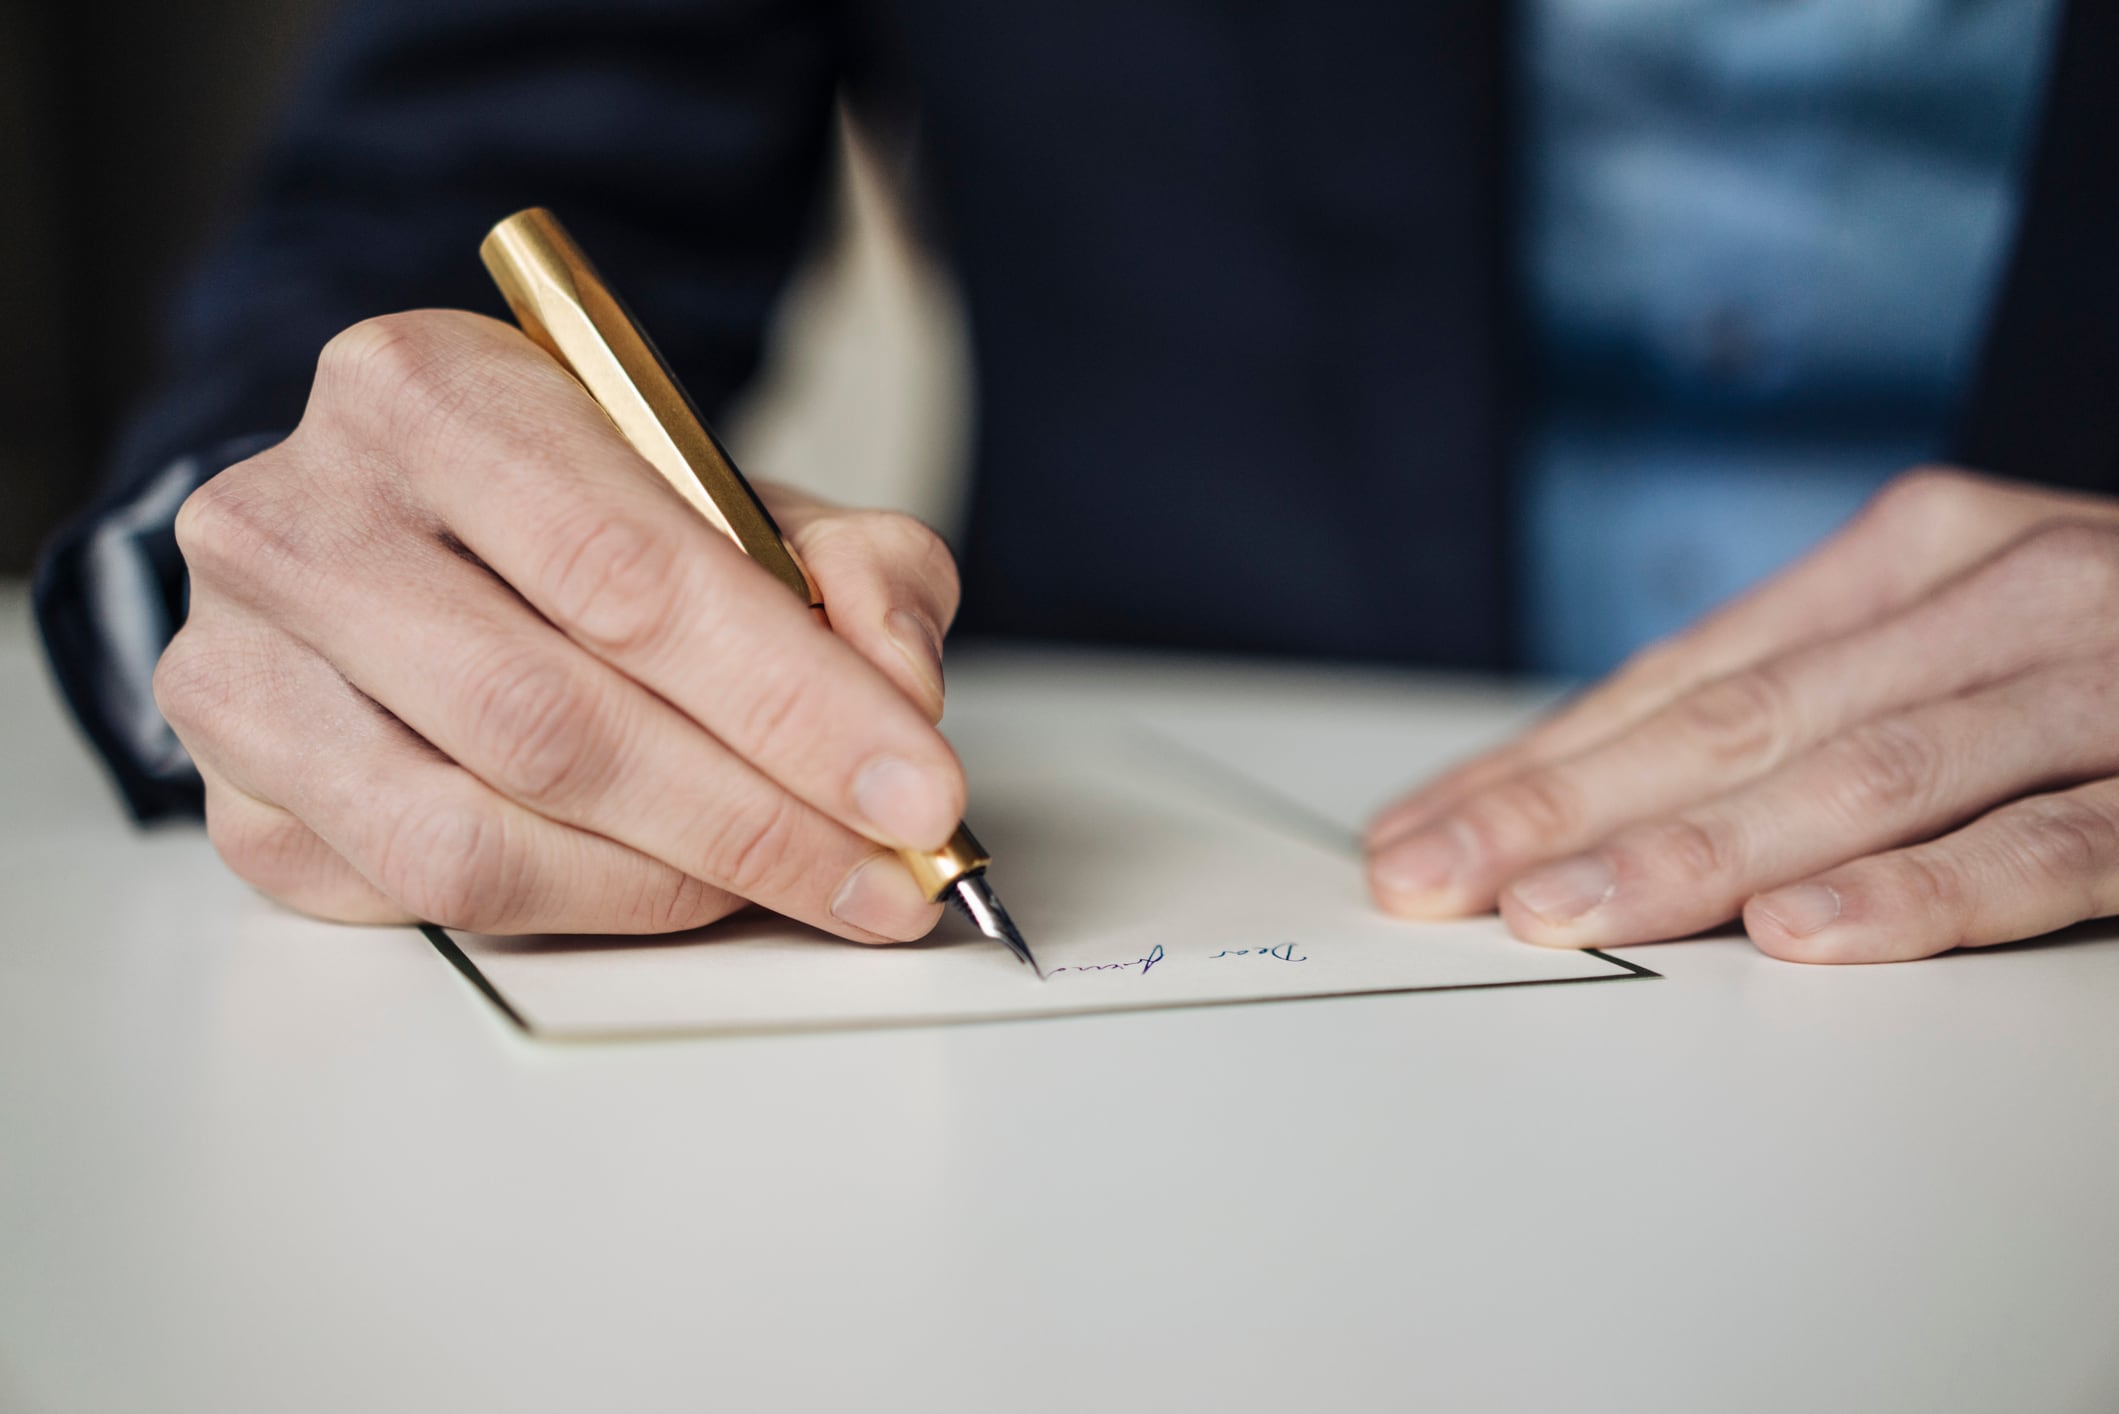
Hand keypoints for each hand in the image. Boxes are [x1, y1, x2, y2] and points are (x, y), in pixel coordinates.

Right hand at [156, 310, 966, 940]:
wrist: (409, 536)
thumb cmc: (573, 516)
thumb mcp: (733, 496)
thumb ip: (852, 566)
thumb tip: (897, 687)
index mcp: (425, 392)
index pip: (627, 571)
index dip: (792, 701)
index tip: (918, 788)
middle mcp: (297, 520)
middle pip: (551, 717)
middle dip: (756, 816)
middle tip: (888, 867)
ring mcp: (242, 669)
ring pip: (479, 835)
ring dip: (678, 883)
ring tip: (805, 881)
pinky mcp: (240, 799)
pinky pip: (431, 897)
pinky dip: (587, 909)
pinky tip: (680, 884)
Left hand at [1366, 468, 2118, 962]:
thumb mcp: (1954, 634)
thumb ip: (1809, 700)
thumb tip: (1607, 791)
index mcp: (1914, 555)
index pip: (1680, 676)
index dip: (1537, 760)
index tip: (1420, 831)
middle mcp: (1991, 593)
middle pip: (1734, 719)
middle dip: (1563, 808)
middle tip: (1434, 880)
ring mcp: (2099, 678)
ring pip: (1861, 773)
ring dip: (1695, 853)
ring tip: (1560, 916)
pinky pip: (2054, 840)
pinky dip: (1929, 889)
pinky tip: (1809, 936)